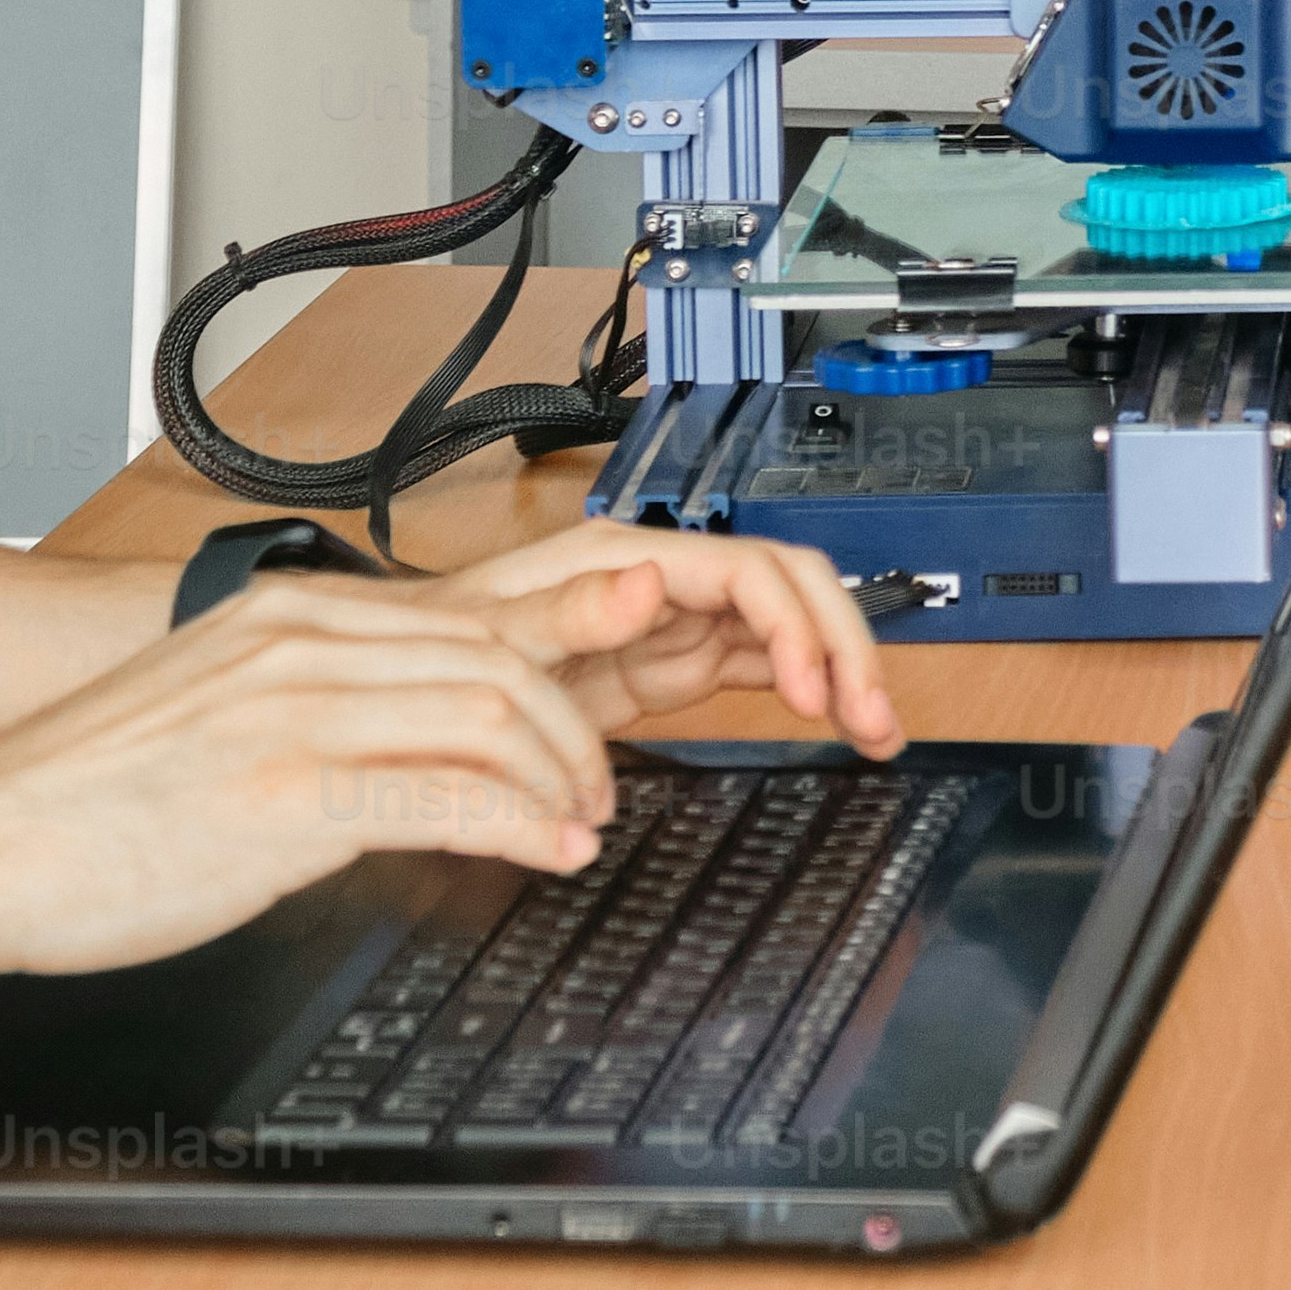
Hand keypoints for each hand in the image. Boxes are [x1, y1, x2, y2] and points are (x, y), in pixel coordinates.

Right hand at [0, 581, 633, 976]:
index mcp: (287, 617)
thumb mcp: (216, 714)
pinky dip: (518, 827)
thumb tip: (399, 739)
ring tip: (579, 827)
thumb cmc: (80, 801)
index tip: (602, 704)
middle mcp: (300, 644)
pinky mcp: (282, 793)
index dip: (560, 660)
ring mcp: (292, 712)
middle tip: (601, 789)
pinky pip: (443, 795)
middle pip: (499, 658)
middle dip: (578, 726)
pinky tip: (542, 855)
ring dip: (560, 778)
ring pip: (490, 715)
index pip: (468, 616)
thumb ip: (311, 702)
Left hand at [428, 518, 906, 755]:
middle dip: (843, 645)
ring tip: (877, 728)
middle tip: (873, 714)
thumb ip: (570, 610)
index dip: (796, 627)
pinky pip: (762, 669)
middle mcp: (660, 581)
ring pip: (789, 629)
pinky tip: (837, 724)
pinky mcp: (670, 666)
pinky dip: (808, 695)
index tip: (812, 690)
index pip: (748, 571)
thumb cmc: (438, 653)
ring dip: (841, 672)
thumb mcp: (491, 639)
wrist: (413, 697)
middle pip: (789, 589)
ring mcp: (672, 624)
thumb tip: (649, 580)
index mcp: (625, 561)